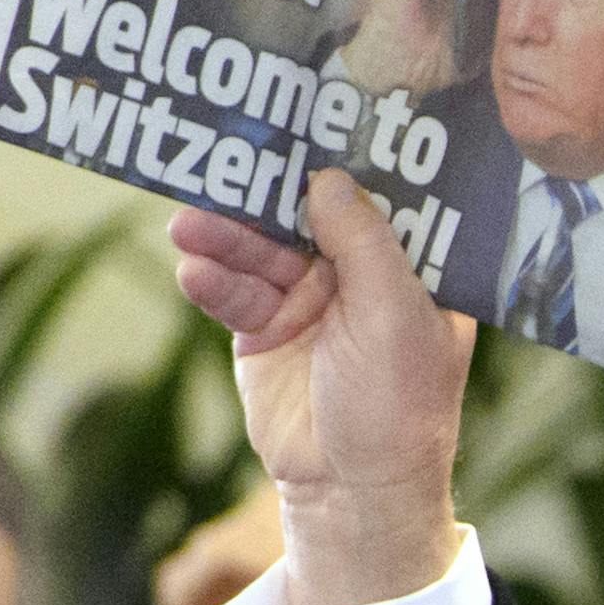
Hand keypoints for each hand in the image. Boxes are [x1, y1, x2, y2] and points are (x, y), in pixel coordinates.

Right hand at [170, 170, 474, 604]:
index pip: (381, 196)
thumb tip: (327, 177)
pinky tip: (193, 268)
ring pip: (262, 249)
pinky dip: (213, 278)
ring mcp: (311, 300)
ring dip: (226, 235)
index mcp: (416, 267)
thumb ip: (364, 243)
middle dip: (266, 190)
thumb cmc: (398, 406)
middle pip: (308, 214)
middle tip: (220, 156)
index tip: (301, 114)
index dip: (345, 158)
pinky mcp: (265, 329)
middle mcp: (364, 275)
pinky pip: (233, 289)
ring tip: (188, 223)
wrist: (352, 490)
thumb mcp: (395, 316)